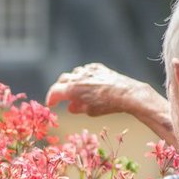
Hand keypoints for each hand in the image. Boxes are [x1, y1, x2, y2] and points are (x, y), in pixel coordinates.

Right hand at [47, 62, 176, 146]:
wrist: (126, 94)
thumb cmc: (107, 105)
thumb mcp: (89, 111)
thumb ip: (77, 108)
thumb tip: (71, 107)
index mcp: (72, 89)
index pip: (55, 91)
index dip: (51, 98)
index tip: (51, 104)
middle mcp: (78, 77)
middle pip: (62, 80)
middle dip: (60, 89)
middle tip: (61, 97)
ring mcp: (88, 70)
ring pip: (74, 74)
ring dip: (72, 81)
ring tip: (76, 90)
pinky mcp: (97, 67)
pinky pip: (85, 70)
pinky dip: (84, 76)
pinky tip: (88, 83)